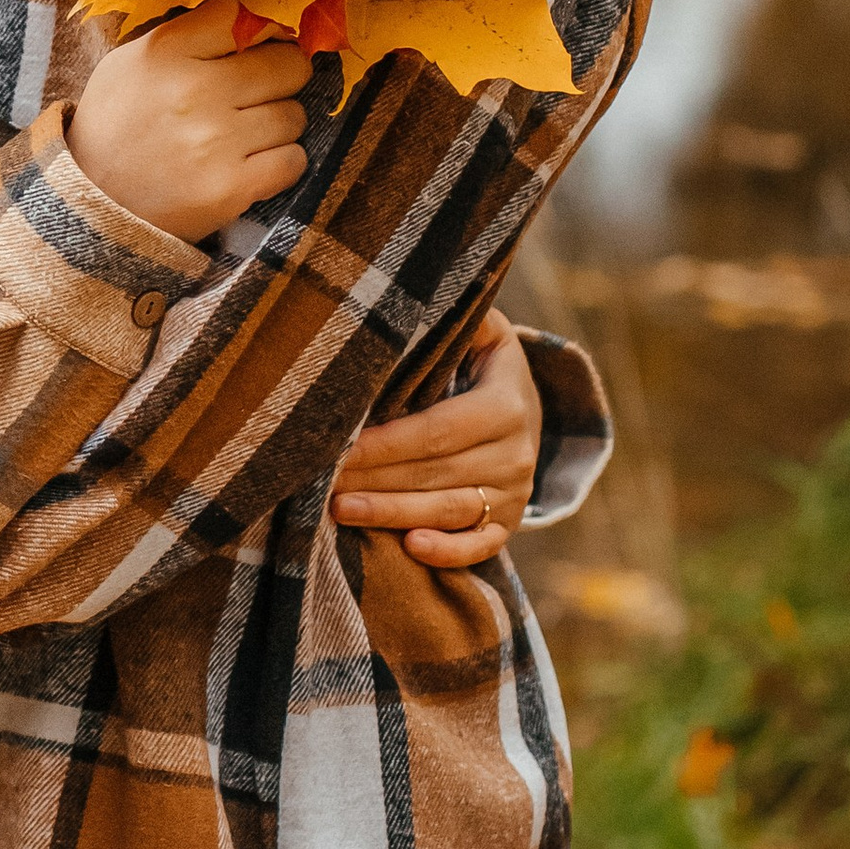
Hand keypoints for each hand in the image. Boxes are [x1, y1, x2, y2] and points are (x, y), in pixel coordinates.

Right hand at [65, 4, 309, 246]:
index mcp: (166, 51)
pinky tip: (255, 161)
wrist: (92, 200)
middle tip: (264, 88)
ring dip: (280, 122)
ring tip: (249, 131)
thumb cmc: (118, 122)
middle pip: (287, 64)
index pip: (244, 14)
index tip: (261, 41)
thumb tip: (257, 17)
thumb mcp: (133, 61)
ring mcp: (215, 142)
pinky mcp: (230, 188)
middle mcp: (194, 91)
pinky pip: (293, 160)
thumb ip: (190, 35)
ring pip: (294, 115)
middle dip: (283, 74)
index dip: (263, 25)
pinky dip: (282, 161)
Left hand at [331, 305, 539, 567]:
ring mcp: (514, 494)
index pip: (439, 429)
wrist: (527, 406)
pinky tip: (411, 548)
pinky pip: (480, 546)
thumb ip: (454, 318)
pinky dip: (449, 553)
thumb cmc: (480, 362)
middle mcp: (516, 454)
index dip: (388, 442)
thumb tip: (408, 295)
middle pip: (436, 473)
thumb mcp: (482, 332)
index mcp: (507, 404)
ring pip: (451, 511)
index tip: (338, 445)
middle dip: (376, 479)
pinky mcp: (507, 523)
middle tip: (322, 482)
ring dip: (394, 514)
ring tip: (340, 511)